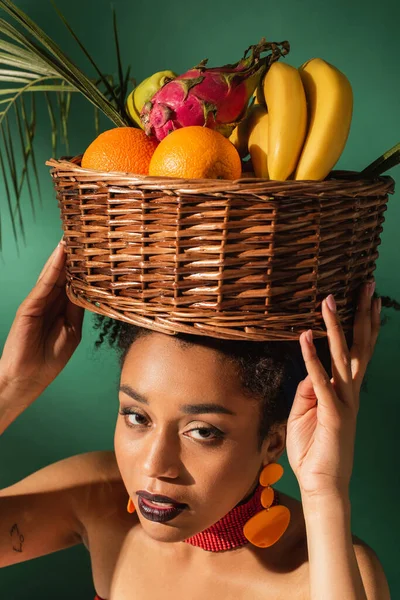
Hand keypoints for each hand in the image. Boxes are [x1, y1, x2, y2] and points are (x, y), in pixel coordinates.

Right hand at [0, 240, 83, 401]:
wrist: (27, 377)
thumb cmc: (49, 359)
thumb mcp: (72, 330)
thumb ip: (78, 308)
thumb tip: (91, 289)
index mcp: (62, 307)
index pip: (76, 281)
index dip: (86, 266)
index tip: (98, 248)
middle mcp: (50, 300)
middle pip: (65, 272)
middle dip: (75, 254)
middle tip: (87, 231)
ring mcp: (39, 301)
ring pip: (54, 272)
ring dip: (65, 254)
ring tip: (75, 233)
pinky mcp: (30, 305)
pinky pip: (45, 283)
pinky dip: (53, 268)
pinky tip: (61, 253)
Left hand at [286, 283, 379, 498]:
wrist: (322, 483)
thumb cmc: (313, 448)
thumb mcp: (305, 410)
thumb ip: (308, 387)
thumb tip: (308, 368)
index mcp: (344, 390)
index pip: (356, 351)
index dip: (361, 324)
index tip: (365, 299)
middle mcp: (349, 391)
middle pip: (359, 346)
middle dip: (361, 314)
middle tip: (366, 286)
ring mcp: (343, 401)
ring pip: (342, 356)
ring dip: (336, 327)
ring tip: (331, 300)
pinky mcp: (331, 412)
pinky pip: (320, 380)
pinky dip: (312, 357)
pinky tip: (307, 337)